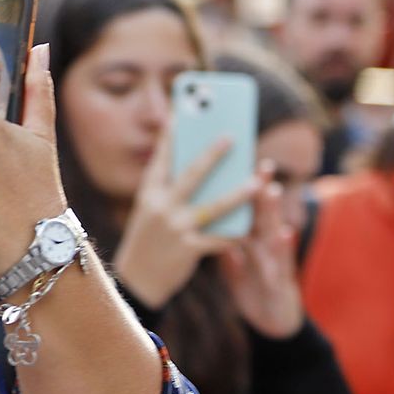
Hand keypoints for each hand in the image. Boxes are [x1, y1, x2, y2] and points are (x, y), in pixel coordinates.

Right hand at [113, 125, 258, 309]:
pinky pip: (219, 239)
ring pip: (212, 207)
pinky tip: (255, 225)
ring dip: (238, 194)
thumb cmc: (148, 239)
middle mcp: (160, 207)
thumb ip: (169, 188)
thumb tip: (199, 161)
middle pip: (190, 176)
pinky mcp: (188, 250)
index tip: (185, 110)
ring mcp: (174, 229)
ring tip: (257, 182)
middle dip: (212, 155)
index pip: (162, 157)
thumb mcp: (150, 209)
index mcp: (149, 193)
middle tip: (232, 136)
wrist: (136, 282)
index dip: (174, 133)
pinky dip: (238, 232)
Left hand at [218, 163, 304, 337]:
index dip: (238, 187)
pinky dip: (284, 248)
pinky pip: (281, 263)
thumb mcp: (234, 262)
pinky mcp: (282, 280)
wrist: (271, 321)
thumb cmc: (252, 286)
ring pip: (273, 231)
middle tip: (259, 163)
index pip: (244, 207)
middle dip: (259, 188)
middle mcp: (264, 243)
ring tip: (271, 189)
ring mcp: (275, 259)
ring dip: (273, 211)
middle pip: (260, 213)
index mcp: (250, 236)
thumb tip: (202, 216)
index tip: (230, 165)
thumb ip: (224, 238)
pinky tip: (285, 233)